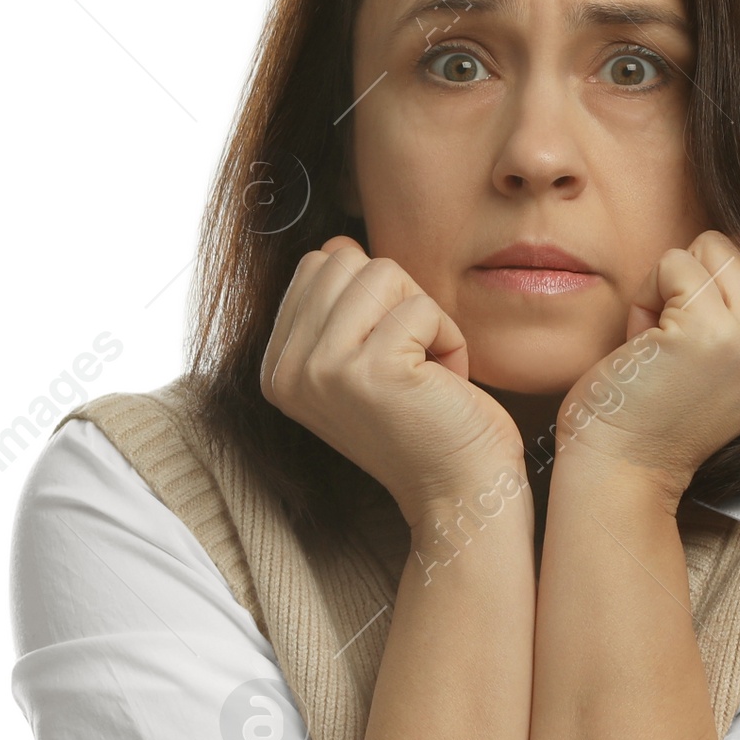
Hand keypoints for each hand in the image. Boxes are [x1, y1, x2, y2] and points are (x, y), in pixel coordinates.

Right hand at [261, 237, 525, 527]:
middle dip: (398, 300)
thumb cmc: (429, 422)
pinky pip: (422, 305)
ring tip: (427, 374)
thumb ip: (341, 303)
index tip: (388, 360)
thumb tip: (338, 244)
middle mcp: (286, 371)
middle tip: (413, 364)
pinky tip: (443, 386)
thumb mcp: (367, 357)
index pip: (316, 267)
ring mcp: (321, 370)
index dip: (372, 300)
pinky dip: (450, 338)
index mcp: (277, 367)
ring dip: (425, 317)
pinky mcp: (369, 370)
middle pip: (346, 261)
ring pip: (383, 273)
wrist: (461, 494)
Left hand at [554, 230, 739, 502]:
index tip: (703, 358)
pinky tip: (647, 348)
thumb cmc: (663, 403)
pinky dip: (646, 298)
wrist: (622, 465)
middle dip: (694, 291)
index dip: (719, 300)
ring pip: (711, 248)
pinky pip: (673, 262)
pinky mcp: (712, 330)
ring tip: (664, 349)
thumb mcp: (736, 351)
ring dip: (669, 291)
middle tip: (678, 355)